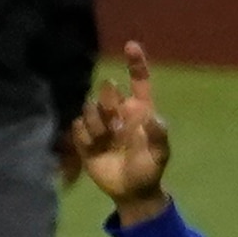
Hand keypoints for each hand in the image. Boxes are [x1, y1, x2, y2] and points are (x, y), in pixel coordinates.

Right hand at [66, 41, 172, 219]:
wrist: (130, 191)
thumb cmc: (149, 169)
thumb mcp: (159, 155)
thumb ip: (159, 136)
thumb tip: (154, 118)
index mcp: (139, 110)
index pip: (139, 81)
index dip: (136, 63)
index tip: (131, 45)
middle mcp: (118, 112)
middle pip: (107, 91)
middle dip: (108, 102)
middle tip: (115, 123)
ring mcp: (100, 123)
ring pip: (89, 107)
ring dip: (97, 124)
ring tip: (107, 141)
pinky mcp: (84, 136)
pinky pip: (77, 126)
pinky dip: (86, 137)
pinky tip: (95, 148)